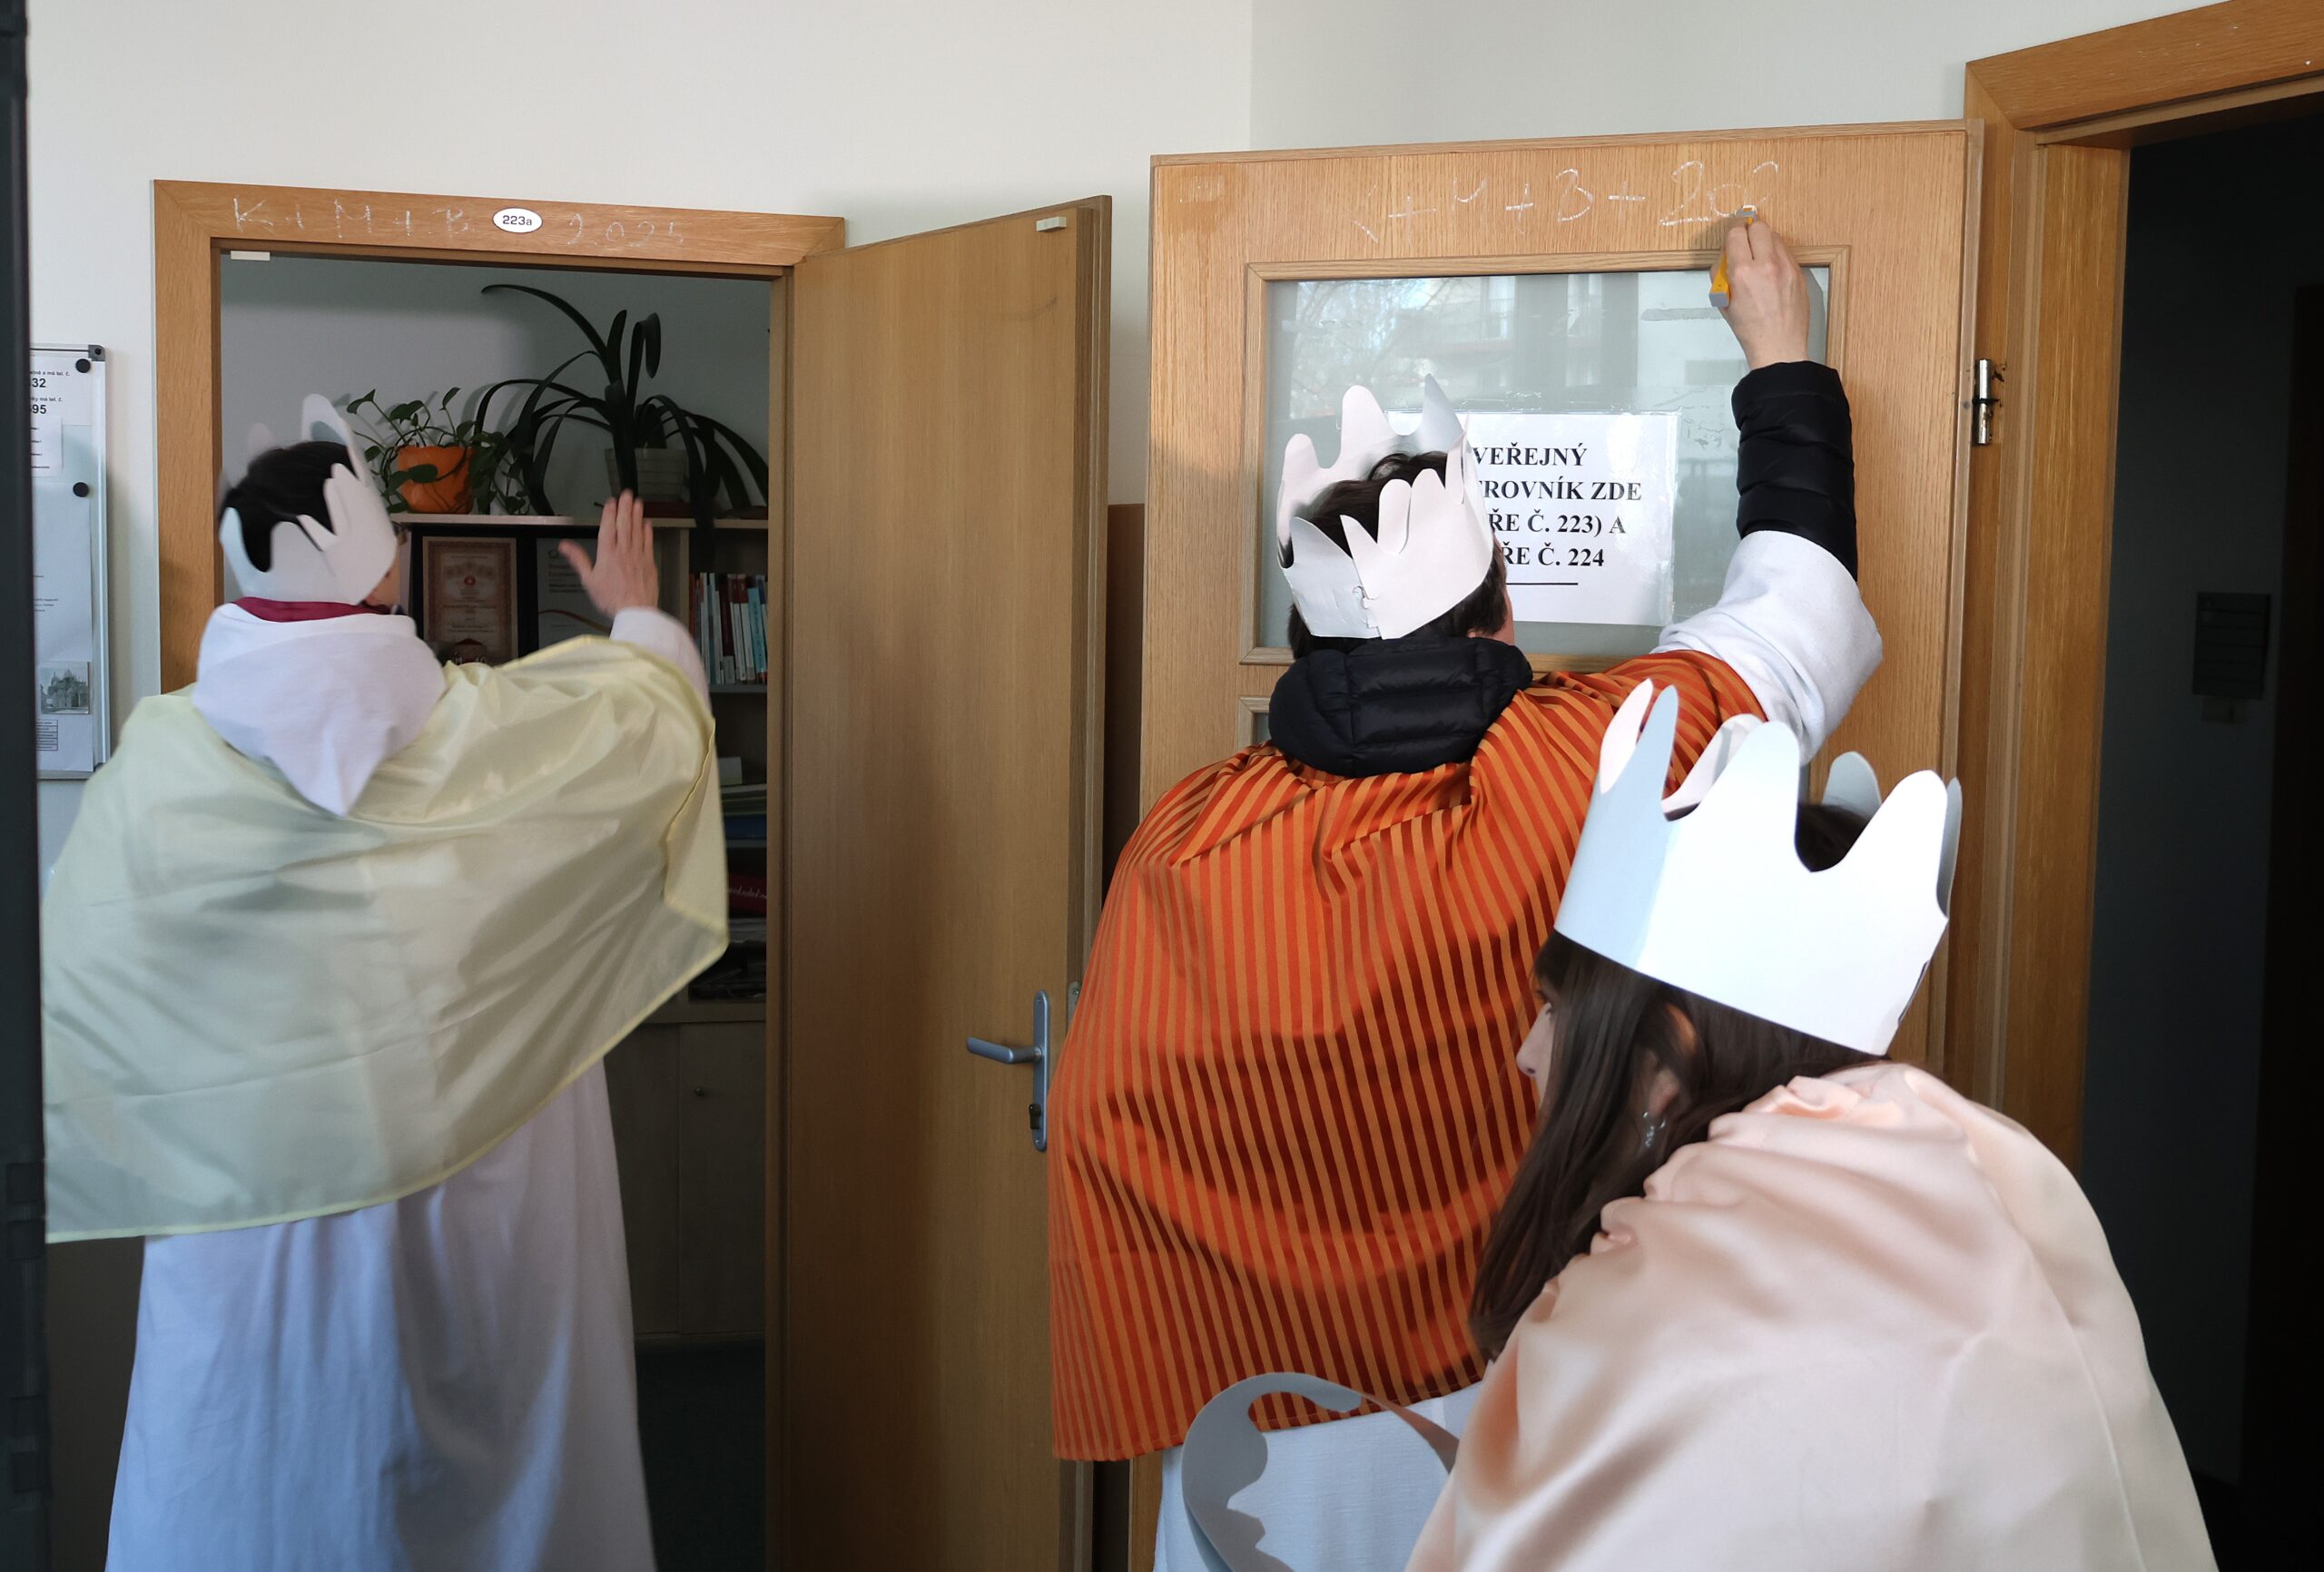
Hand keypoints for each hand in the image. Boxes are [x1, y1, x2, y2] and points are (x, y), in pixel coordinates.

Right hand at [560, 492, 658, 617]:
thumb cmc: (613, 599)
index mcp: (607, 554)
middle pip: (624, 524)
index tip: (610, 502)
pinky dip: (648, 532)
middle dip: (624, 507)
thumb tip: (565, 546)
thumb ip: (578, 560)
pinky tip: (647, 524)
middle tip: (626, 494)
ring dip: (637, 515)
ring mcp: (638, 556)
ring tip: (637, 502)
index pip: (607, 527)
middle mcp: (623, 552)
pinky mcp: (649, 563)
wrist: (635, 610)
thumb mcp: (589, 580)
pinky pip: (648, 543)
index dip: (609, 513)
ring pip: (637, 530)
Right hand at [1716, 216, 1812, 369]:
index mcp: (1742, 273)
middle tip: (1745, 241)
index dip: (1732, 232)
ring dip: (1764, 241)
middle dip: (1749, 231)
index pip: (1736, 234)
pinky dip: (1777, 254)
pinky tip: (1772, 269)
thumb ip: (1721, 274)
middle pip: (1758, 226)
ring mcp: (1785, 267)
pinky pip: (1786, 251)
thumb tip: (1725, 256)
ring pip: (1774, 236)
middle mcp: (1765, 265)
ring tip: (1759, 257)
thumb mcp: (1724, 302)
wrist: (1778, 345)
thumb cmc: (1750, 329)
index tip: (1732, 235)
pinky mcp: (1798, 272)